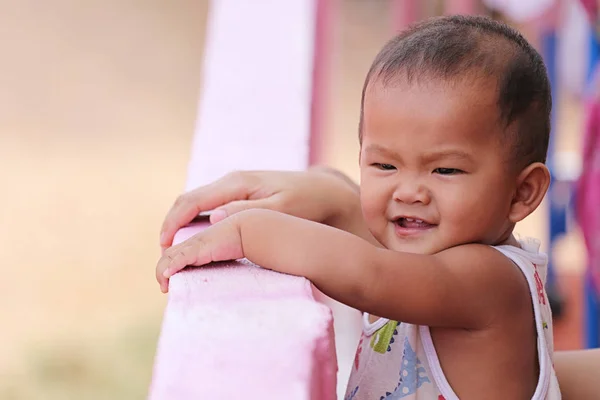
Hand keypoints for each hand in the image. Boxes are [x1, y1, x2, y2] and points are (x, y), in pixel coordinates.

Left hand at [156, 216, 242, 292]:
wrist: (251, 229)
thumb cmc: (245, 240)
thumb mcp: (228, 252)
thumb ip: (220, 258)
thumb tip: (218, 270)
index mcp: (199, 242)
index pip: (177, 252)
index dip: (170, 265)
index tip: (170, 280)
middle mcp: (194, 242)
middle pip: (168, 254)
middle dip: (161, 271)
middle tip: (164, 288)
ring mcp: (196, 244)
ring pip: (169, 256)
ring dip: (162, 272)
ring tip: (164, 287)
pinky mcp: (200, 247)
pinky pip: (181, 258)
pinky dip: (172, 266)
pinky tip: (167, 276)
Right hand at [159, 169, 360, 250]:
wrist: (326, 190)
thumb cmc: (307, 203)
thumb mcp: (281, 209)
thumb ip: (249, 212)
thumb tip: (215, 218)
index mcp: (237, 183)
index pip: (192, 201)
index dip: (173, 224)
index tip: (163, 247)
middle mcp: (232, 181)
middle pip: (188, 202)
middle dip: (171, 226)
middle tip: (165, 257)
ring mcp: (235, 186)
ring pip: (197, 205)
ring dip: (182, 226)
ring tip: (176, 253)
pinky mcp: (241, 194)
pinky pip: (210, 207)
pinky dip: (197, 223)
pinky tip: (197, 242)